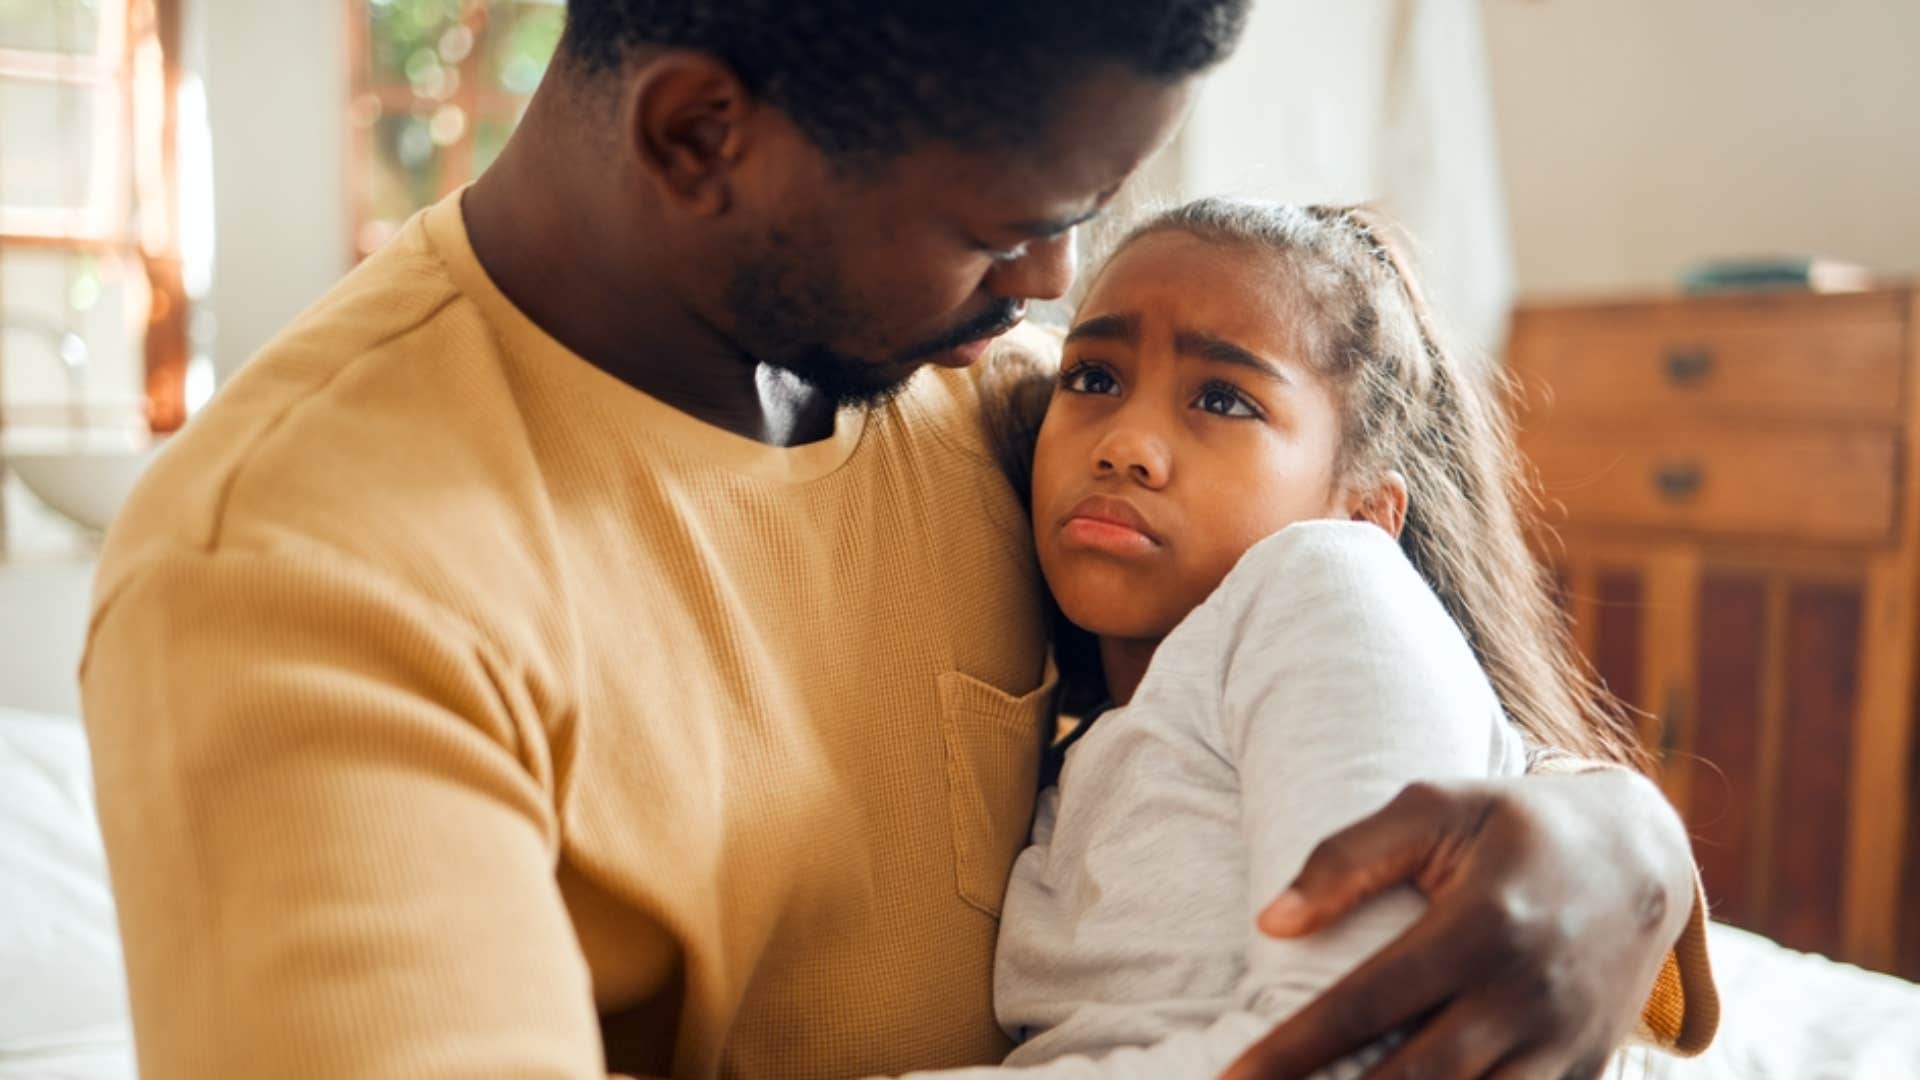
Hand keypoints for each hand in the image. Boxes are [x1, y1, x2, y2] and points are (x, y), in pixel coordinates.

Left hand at [1222, 772, 1692, 1079]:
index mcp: (1482, 924)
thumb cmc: (1513, 823)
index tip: (1232, 1077)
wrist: (1642, 853)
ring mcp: (1563, 1041)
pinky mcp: (1587, 1069)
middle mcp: (1526, 993)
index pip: (1366, 1005)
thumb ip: (1346, 857)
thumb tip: (1270, 922)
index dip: (1292, 1051)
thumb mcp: (1434, 806)